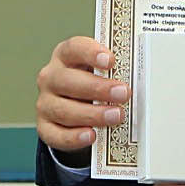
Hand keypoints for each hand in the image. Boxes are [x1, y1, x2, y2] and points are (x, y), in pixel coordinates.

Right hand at [36, 36, 129, 152]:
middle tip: (122, 93)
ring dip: (91, 114)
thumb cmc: (93, 86)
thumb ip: (114, 73)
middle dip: (97, 88)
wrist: (77, 111)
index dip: (91, 53)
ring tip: (115, 116)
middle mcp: (51, 78)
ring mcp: (45, 103)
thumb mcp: (102, 73)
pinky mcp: (45, 127)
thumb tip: (139, 81)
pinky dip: (74, 137)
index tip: (110, 61)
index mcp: (65, 57)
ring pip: (63, 109)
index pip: (73, 48)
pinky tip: (91, 135)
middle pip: (67, 80)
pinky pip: (56, 134)